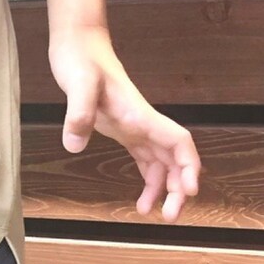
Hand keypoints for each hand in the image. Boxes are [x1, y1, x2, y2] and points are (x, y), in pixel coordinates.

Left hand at [47, 24, 200, 221]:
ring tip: (151, 214)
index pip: (178, 141)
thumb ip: (78, 113)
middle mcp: (143, 122)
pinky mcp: (122, 128)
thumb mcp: (77, 85)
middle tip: (169, 217)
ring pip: (161, 162)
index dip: (189, 166)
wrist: (77, 45)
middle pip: (175, 158)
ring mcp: (135, 126)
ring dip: (164, 188)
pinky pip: (144, 158)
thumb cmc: (80, 59)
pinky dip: (148, 179)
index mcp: (140, 115)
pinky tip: (142, 198)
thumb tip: (74, 146)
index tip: (189, 190)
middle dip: (179, 188)